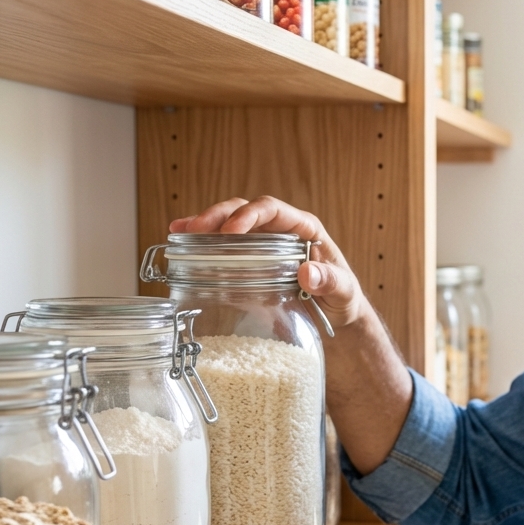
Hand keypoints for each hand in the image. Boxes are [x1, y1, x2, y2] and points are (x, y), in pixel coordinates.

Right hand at [170, 197, 367, 327]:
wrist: (337, 314)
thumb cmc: (344, 299)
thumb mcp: (344, 292)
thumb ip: (331, 281)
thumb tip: (308, 272)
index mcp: (305, 229)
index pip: (273, 210)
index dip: (250, 215)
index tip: (231, 231)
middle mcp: (281, 230)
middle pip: (245, 210)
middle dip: (218, 216)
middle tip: (195, 229)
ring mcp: (263, 244)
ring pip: (230, 224)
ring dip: (204, 225)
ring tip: (179, 231)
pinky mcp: (251, 261)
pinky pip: (224, 245)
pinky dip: (203, 242)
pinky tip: (181, 242)